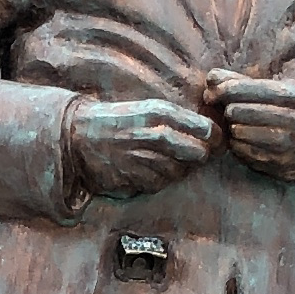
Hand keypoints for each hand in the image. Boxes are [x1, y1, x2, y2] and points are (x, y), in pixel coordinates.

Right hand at [67, 94, 216, 196]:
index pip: (206, 130)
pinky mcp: (131, 177)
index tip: (214, 142)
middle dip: (199, 156)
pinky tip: (145, 169)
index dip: (215, 139)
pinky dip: (156, 180)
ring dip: (176, 169)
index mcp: (160, 113)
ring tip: (160, 159)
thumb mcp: (150, 108)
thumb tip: (214, 137)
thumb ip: (181, 120)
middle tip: (190, 154)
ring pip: (179, 172)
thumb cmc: (121, 120)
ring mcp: (142, 158)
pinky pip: (157, 184)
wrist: (79, 134)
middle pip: (198, 154)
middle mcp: (153, 135)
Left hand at [204, 68, 294, 184]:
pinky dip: (240, 146)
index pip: (242, 90)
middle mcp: (291, 120)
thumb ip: (244, 81)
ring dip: (234, 129)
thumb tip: (210, 77)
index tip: (213, 93)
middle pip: (236, 112)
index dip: (221, 90)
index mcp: (292, 94)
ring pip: (237, 133)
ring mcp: (285, 146)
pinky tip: (249, 140)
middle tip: (232, 110)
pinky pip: (243, 153)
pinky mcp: (279, 166)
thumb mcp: (282, 88)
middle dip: (229, 109)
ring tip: (243, 125)